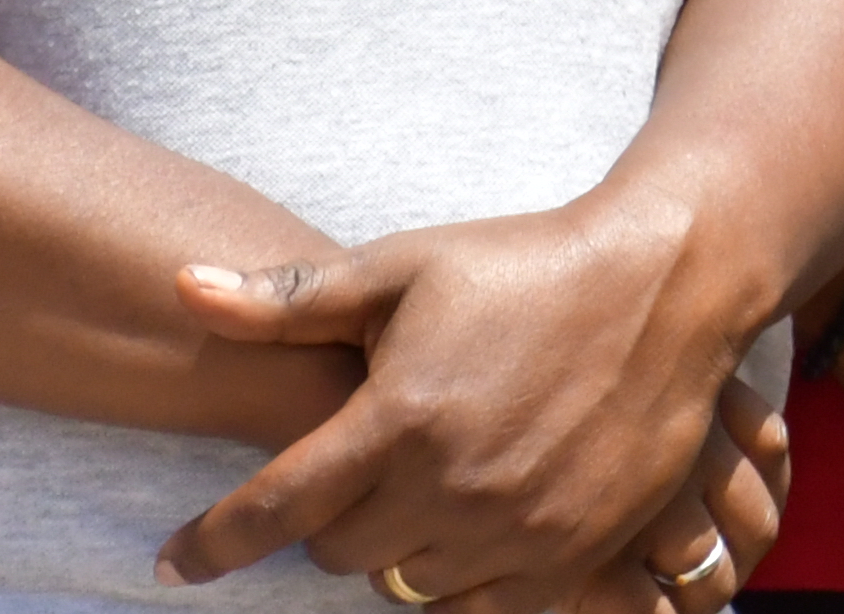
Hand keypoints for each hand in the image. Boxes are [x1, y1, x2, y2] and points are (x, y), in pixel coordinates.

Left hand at [158, 195, 767, 605]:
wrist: (671, 282)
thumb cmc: (526, 265)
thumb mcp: (407, 267)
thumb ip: (290, 297)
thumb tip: (180, 288)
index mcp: (399, 418)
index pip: (273, 510)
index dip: (211, 544)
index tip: (172, 562)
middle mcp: (450, 486)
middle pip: (340, 556)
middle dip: (333, 524)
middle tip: (362, 477)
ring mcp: (515, 528)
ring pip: (408, 582)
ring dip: (400, 548)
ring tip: (425, 491)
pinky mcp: (571, 553)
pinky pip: (480, 605)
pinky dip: (461, 578)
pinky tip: (471, 529)